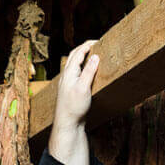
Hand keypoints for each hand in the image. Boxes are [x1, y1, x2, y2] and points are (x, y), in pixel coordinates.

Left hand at [47, 40, 98, 164]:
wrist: (67, 123)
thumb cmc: (74, 107)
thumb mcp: (84, 88)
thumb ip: (88, 71)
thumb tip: (95, 56)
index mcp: (69, 72)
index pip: (78, 53)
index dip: (88, 45)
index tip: (99, 41)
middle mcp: (66, 75)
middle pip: (73, 55)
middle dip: (84, 47)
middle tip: (97, 44)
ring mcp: (67, 82)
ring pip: (73, 63)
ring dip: (82, 56)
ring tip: (93, 54)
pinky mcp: (70, 88)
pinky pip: (75, 71)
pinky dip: (82, 65)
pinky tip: (88, 70)